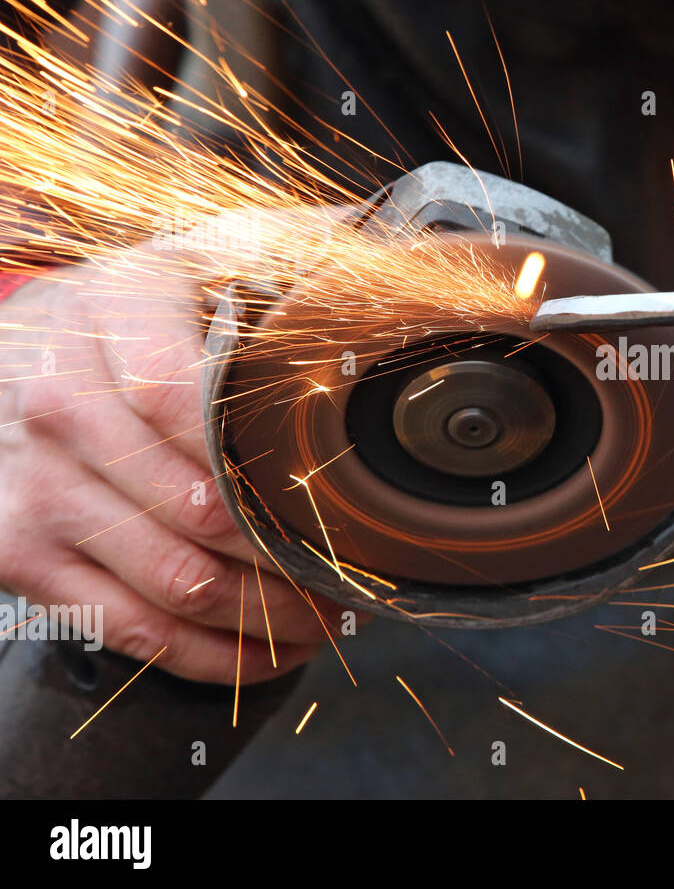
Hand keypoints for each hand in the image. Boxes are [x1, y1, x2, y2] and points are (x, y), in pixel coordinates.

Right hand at [0, 266, 342, 683]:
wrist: (27, 347)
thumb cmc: (151, 305)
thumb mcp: (219, 249)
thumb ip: (303, 250)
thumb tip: (405, 263)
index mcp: (114, 311)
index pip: (180, 400)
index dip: (265, 466)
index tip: (338, 498)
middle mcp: (57, 399)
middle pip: (194, 509)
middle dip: (294, 557)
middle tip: (361, 574)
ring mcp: (34, 483)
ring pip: (173, 580)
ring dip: (268, 616)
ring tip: (330, 616)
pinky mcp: (18, 551)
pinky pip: (129, 627)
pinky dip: (211, 654)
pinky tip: (269, 650)